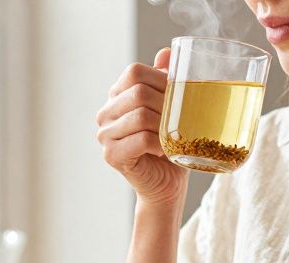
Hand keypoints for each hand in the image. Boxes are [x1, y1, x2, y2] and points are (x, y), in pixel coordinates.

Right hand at [95, 48, 187, 205]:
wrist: (167, 184)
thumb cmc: (171, 146)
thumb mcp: (172, 109)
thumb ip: (166, 81)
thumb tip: (166, 52)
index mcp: (117, 96)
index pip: (134, 72)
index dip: (161, 79)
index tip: (180, 95)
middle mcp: (105, 113)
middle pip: (138, 92)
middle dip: (166, 103)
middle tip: (183, 118)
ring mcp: (105, 135)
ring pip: (140, 116)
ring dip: (165, 125)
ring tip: (175, 135)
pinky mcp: (112, 155)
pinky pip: (140, 139)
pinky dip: (159, 143)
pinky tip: (166, 150)